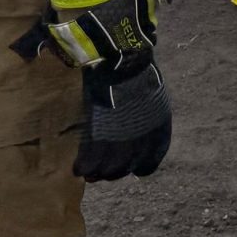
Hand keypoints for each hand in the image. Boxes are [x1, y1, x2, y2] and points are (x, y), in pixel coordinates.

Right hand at [75, 57, 171, 181]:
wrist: (122, 63)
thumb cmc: (136, 73)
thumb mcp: (151, 97)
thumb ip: (145, 116)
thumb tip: (137, 128)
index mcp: (158, 128)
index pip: (152, 159)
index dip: (140, 166)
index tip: (132, 169)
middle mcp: (143, 139)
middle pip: (128, 167)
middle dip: (115, 172)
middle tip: (103, 172)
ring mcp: (121, 139)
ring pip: (108, 169)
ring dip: (98, 173)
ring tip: (89, 172)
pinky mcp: (99, 136)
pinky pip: (90, 161)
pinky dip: (83, 166)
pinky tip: (77, 168)